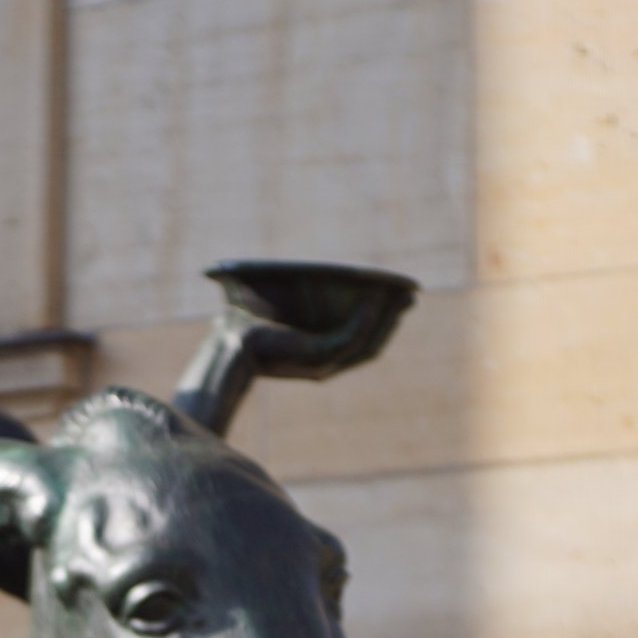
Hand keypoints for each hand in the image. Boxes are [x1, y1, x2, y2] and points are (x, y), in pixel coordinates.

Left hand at [238, 306, 405, 379]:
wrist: (228, 343)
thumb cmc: (247, 324)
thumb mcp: (280, 309)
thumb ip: (301, 301)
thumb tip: (311, 273)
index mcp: (320, 357)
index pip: (362, 342)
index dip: (383, 321)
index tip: (398, 298)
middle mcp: (326, 364)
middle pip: (373, 343)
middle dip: (391, 319)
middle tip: (408, 296)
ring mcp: (323, 363)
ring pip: (367, 343)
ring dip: (385, 318)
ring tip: (398, 296)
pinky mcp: (317, 356)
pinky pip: (351, 337)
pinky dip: (365, 319)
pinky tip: (373, 299)